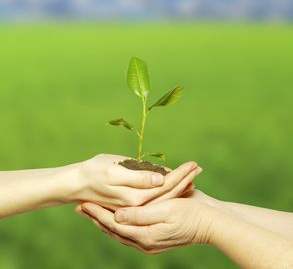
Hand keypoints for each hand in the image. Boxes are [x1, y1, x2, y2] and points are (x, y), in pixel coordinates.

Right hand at [69, 154, 201, 209]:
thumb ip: (139, 178)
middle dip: (184, 179)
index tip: (194, 165)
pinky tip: (175, 186)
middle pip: (168, 192)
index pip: (166, 186)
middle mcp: (139, 206)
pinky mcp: (132, 204)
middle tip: (199, 167)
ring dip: (179, 185)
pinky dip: (167, 192)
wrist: (75, 185)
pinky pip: (155, 199)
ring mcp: (136, 207)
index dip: (181, 175)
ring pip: (163, 197)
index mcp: (136, 198)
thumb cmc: (94, 172)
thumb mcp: (115, 171)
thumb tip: (162, 179)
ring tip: (193, 176)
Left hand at [77, 197, 214, 253]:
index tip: (83, 203)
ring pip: (119, 233)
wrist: (210, 224)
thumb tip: (117, 216)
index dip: (98, 213)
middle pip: (113, 230)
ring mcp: (148, 243)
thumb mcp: (166, 211)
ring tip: (91, 212)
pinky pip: (128, 233)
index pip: (114, 224)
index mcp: (145, 236)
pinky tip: (113, 219)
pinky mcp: (153, 239)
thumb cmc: (190, 214)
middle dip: (96, 217)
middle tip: (80, 207)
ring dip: (104, 222)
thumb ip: (140, 216)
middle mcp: (143, 243)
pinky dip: (117, 225)